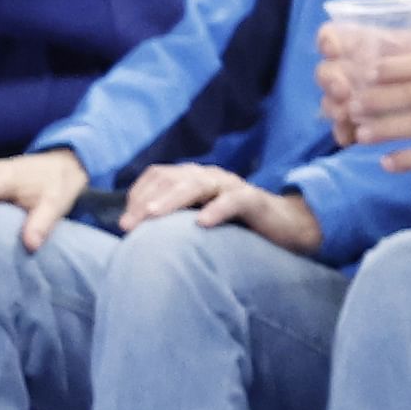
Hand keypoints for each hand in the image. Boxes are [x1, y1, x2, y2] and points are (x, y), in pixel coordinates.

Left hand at [119, 164, 324, 253]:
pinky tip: (202, 223)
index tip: (124, 222)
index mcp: (194, 179)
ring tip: (153, 216)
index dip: (138, 195)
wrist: (286, 229)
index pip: (158, 176)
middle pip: (172, 178)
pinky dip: (217, 209)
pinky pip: (234, 200)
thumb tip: (131, 233)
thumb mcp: (196, 222)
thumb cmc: (235, 229)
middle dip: (146, 201)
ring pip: (197, 184)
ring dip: (172, 200)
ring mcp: (232, 186)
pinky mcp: (255, 200)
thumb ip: (170, 222)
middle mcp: (210, 177)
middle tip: (128, 226)